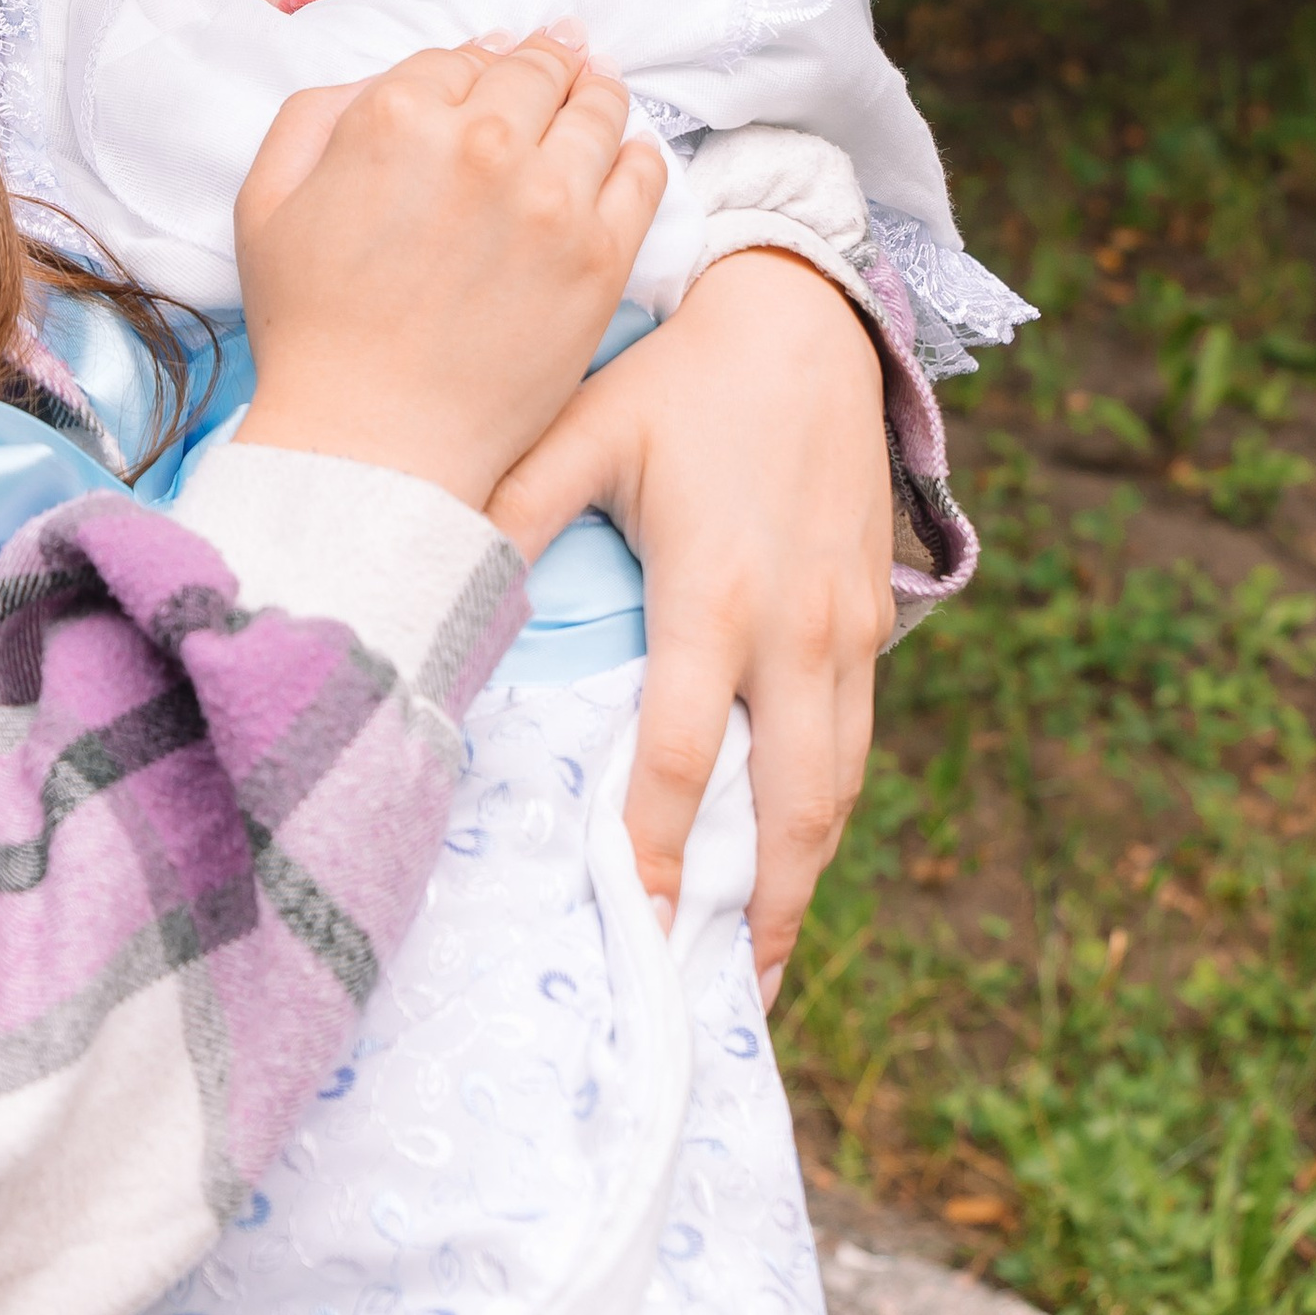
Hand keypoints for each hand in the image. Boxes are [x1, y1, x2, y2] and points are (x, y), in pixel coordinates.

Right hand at [234, 29, 665, 512]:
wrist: (372, 442)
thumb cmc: (311, 329)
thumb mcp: (266, 200)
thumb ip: (318, 113)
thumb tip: (395, 78)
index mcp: (396, 117)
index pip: (456, 57)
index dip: (469, 65)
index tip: (485, 73)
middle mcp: (483, 143)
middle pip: (534, 69)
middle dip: (538, 64)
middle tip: (553, 62)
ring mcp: (552, 199)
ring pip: (597, 107)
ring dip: (593, 93)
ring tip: (593, 94)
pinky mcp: (602, 255)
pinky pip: (643, 173)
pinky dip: (634, 153)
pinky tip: (622, 156)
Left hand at [486, 247, 893, 999]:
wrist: (809, 316)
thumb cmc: (681, 377)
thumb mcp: (586, 430)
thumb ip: (515, 512)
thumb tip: (441, 581)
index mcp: (716, 594)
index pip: (681, 757)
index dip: (656, 852)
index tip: (635, 927)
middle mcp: (795, 631)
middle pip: (791, 808)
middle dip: (762, 914)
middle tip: (720, 998)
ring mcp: (847, 630)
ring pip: (838, 788)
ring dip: (805, 881)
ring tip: (763, 962)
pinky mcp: (875, 619)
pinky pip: (856, 742)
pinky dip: (827, 813)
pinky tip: (793, 857)